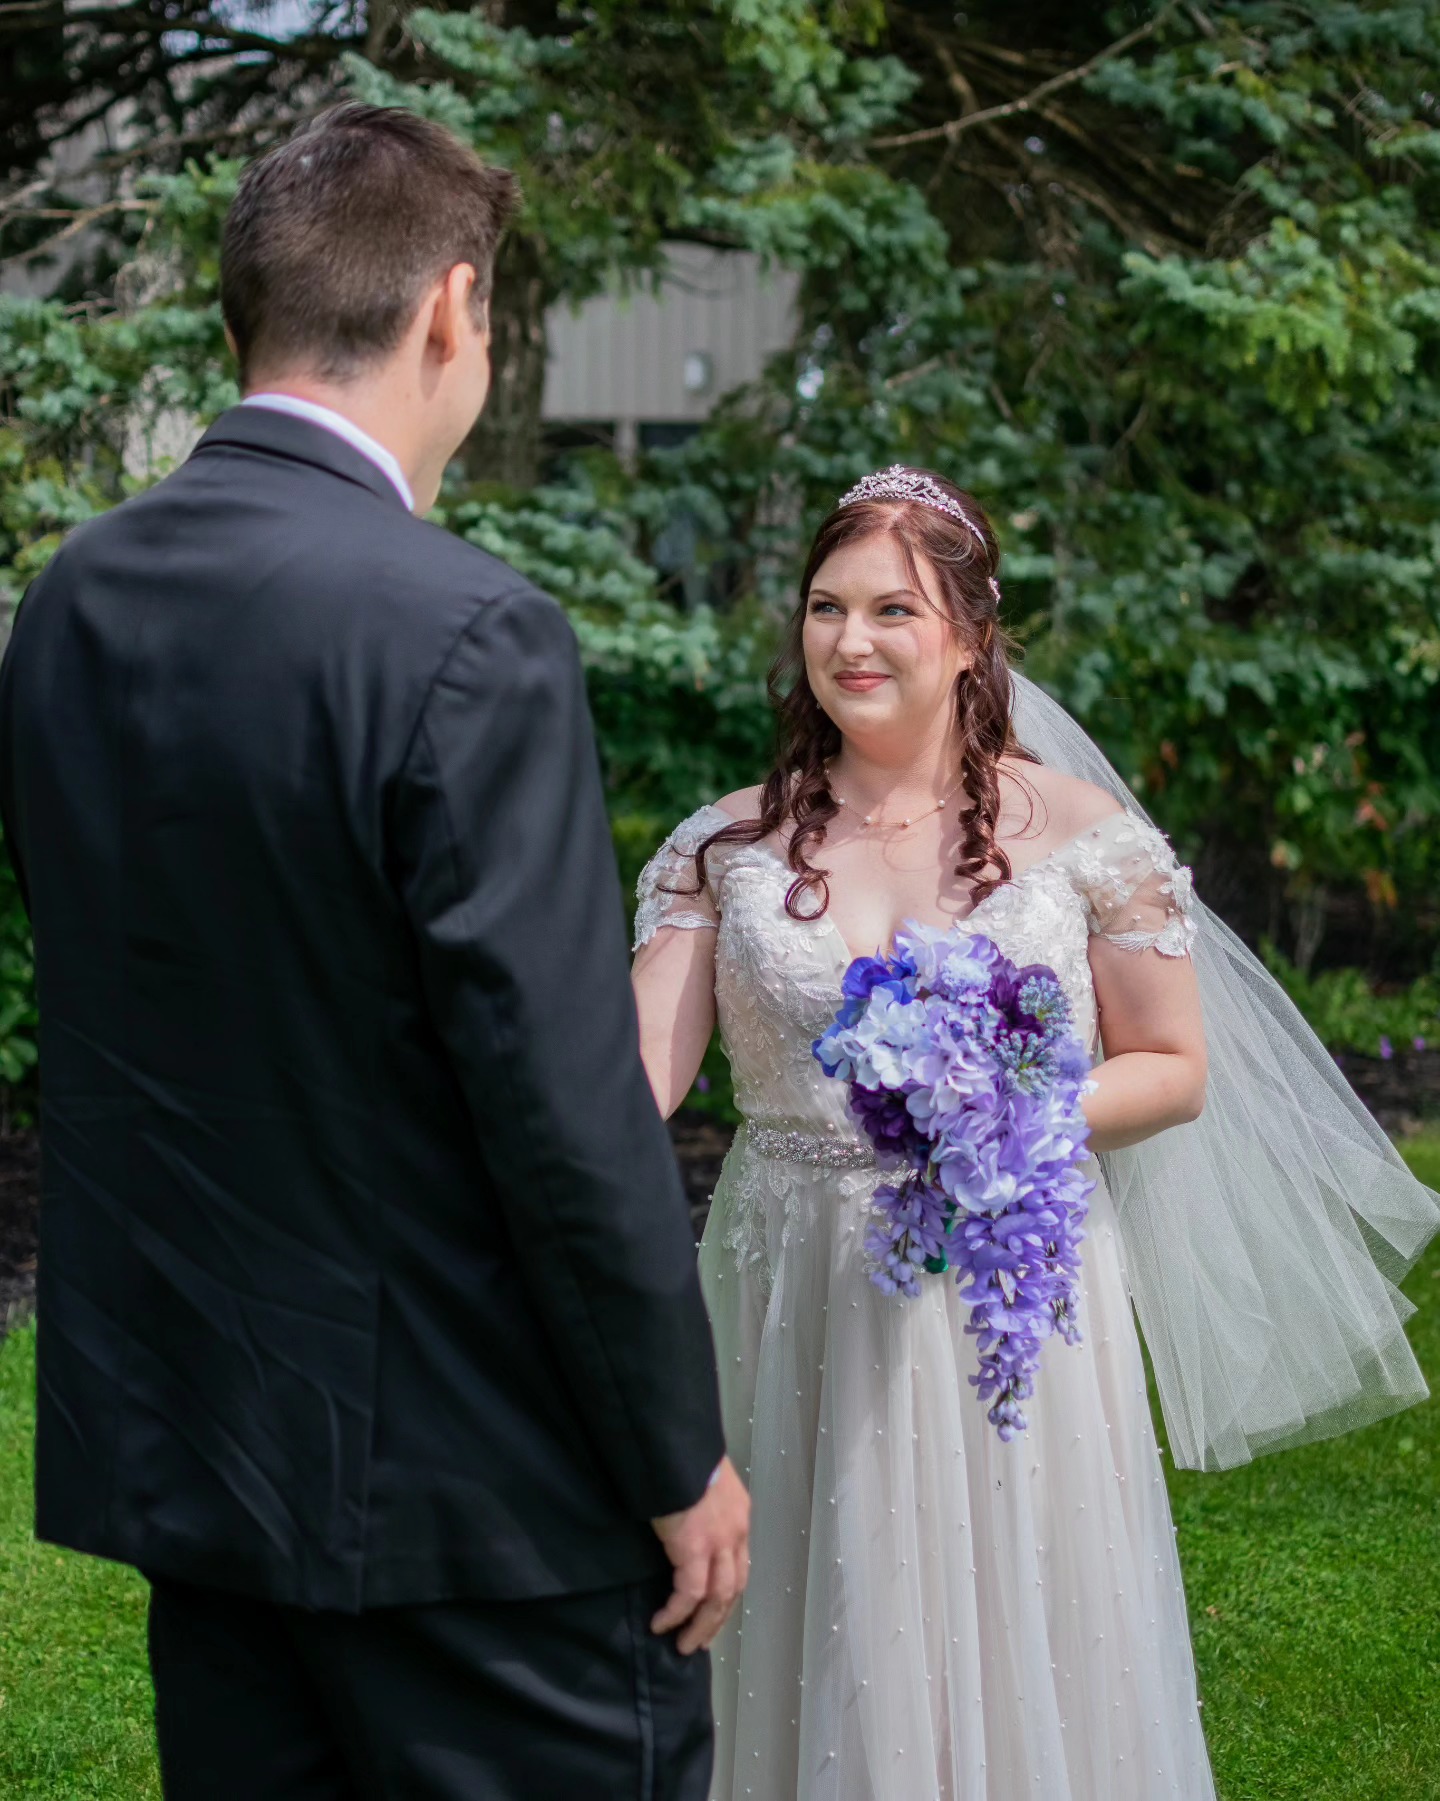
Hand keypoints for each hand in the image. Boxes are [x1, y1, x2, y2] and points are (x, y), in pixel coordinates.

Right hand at [650, 1456, 749, 1653]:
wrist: (674, 1446)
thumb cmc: (681, 1457)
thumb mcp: (701, 1479)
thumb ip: (701, 1503)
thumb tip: (687, 1519)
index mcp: (739, 1514)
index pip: (739, 1563)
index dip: (727, 1593)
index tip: (714, 1612)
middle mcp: (736, 1532)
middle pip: (733, 1588)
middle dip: (716, 1619)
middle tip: (700, 1641)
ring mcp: (719, 1542)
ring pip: (717, 1599)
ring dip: (701, 1626)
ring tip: (683, 1644)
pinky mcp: (694, 1549)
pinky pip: (689, 1593)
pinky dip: (676, 1613)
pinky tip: (661, 1623)